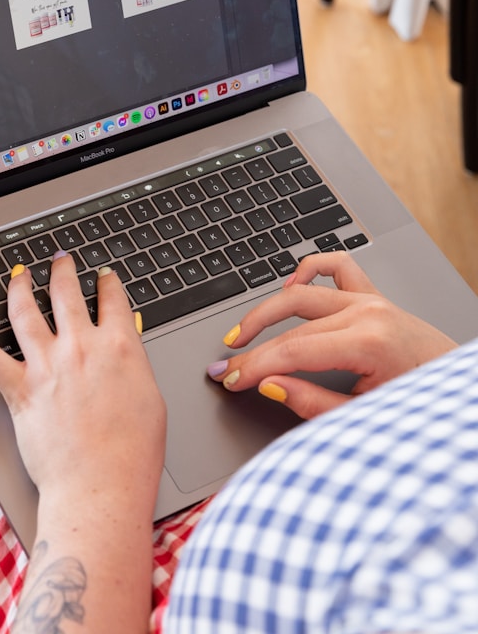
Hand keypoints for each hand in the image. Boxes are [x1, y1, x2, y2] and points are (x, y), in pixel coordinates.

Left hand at [0, 253, 165, 518]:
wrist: (101, 486)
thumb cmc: (132, 454)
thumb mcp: (151, 398)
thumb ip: (135, 366)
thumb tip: (126, 351)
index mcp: (120, 347)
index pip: (113, 299)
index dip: (108, 283)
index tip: (104, 276)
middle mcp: (81, 347)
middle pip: (67, 293)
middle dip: (63, 271)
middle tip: (60, 260)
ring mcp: (47, 365)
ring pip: (26, 310)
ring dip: (20, 285)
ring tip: (19, 273)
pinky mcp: (20, 389)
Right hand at [210, 252, 456, 418]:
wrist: (455, 388)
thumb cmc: (418, 404)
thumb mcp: (363, 414)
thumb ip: (312, 402)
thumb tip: (270, 386)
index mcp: (367, 343)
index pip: (291, 351)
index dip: (253, 366)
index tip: (229, 380)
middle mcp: (366, 313)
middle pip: (290, 327)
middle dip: (252, 350)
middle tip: (226, 367)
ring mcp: (369, 299)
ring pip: (301, 293)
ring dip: (266, 311)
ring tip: (241, 333)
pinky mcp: (372, 294)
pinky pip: (335, 267)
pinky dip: (308, 272)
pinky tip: (289, 288)